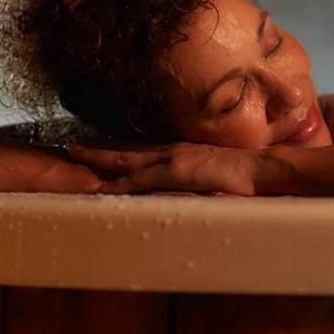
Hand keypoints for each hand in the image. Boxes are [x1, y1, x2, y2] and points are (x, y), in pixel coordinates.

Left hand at [64, 140, 258, 194]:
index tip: (97, 147)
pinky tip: (103, 187)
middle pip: (126, 149)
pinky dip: (120, 183)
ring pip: (126, 159)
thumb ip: (197, 178)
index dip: (117, 149)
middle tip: (71, 145)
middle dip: (98, 149)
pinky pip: (142, 179)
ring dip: (99, 158)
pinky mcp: (177, 172)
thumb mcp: (215, 174)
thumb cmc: (245, 175)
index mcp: (180, 153)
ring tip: (74, 154)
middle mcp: (171, 152)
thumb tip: (188, 187)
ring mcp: (172, 160)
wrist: (262, 169)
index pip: (141, 150)